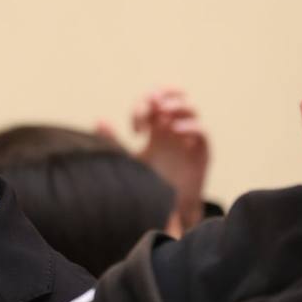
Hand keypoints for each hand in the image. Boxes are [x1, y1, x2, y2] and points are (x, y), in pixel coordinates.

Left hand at [100, 87, 209, 230]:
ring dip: (177, 106)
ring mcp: (188, 137)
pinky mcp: (201, 151)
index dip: (142, 107)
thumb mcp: (128, 159)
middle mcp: (172, 128)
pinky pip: (202, 131)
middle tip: (152, 103)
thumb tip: (99, 120)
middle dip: (163, 95)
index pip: (151, 102)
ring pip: (189, 109)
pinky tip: (176, 130)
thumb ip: (114, 140)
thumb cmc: (147, 182)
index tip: (136, 130)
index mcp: (155, 126)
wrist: (166, 207)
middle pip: (172, 97)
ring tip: (163, 115)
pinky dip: (191, 126)